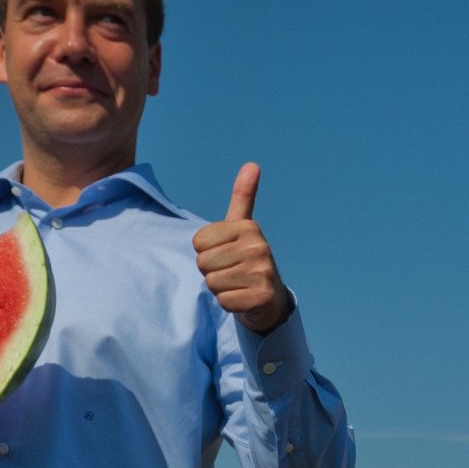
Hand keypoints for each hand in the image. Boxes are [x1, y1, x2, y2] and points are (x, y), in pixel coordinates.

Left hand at [194, 162, 291, 332]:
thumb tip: (252, 164)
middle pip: (203, 263)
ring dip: (220, 288)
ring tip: (238, 284)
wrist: (270, 298)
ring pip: (212, 282)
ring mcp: (263, 272)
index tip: (226, 254)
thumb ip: (243, 196)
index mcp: (249, 227)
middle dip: (212, 272)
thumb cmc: (247, 259)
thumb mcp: (242, 226)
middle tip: (232, 272)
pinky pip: (224, 301)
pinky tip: (243, 298)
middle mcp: (259, 247)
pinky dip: (229, 303)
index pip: (198, 242)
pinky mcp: (262, 296)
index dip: (206, 252)